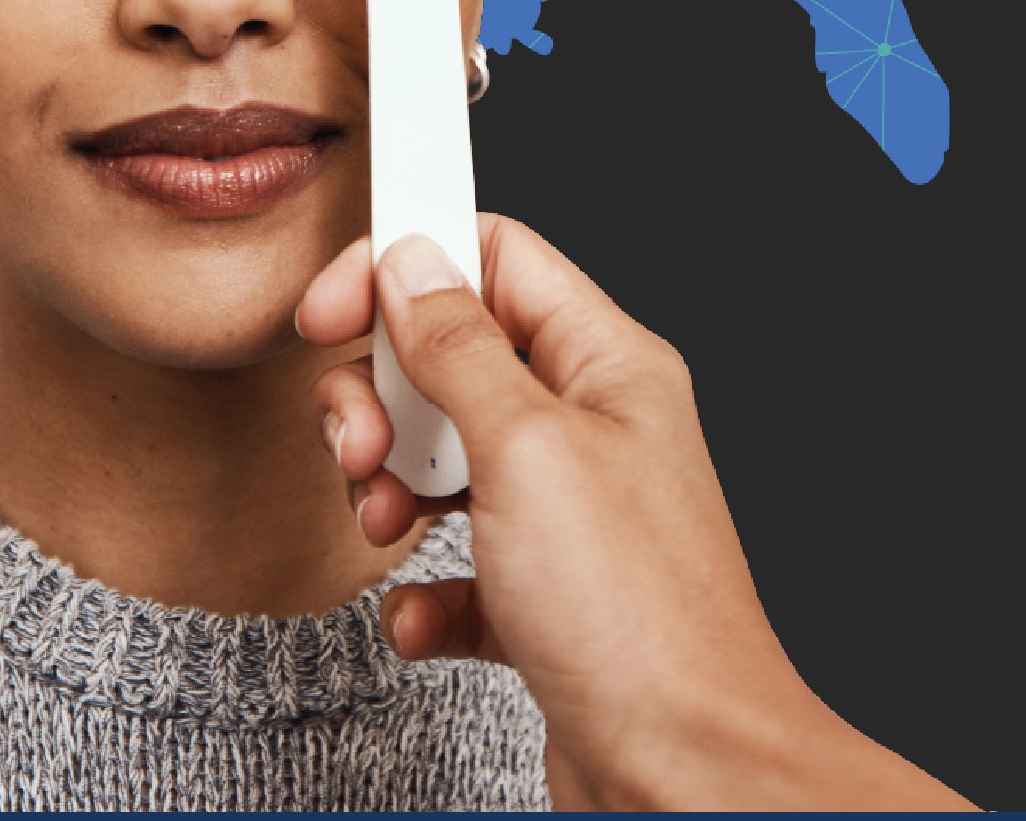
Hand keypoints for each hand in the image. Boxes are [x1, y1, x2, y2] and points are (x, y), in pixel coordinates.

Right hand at [300, 217, 973, 811]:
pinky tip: (422, 614)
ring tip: (384, 524)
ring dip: (390, 488)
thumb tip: (412, 263)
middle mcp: (591, 429)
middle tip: (359, 442)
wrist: (690, 782)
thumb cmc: (640, 621)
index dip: (406, 267)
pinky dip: (419, 587)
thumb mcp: (527, 449)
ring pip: (443, 459)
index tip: (335, 308)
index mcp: (607, 365)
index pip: (495, 258)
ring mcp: (568, 517)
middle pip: (452, 358)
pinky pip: (454, 564)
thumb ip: (458, 346)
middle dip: (381, 396)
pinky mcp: (545, 600)